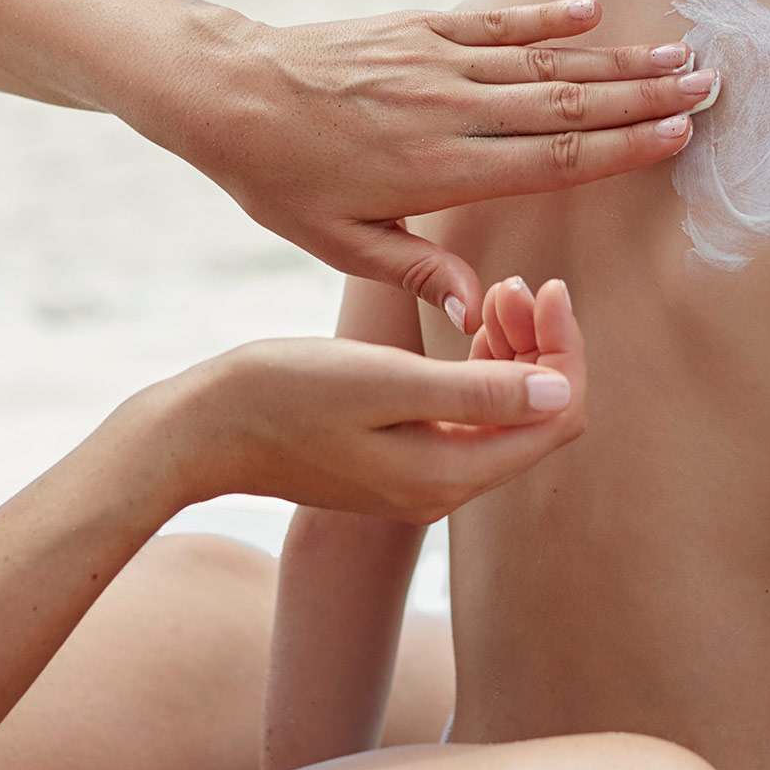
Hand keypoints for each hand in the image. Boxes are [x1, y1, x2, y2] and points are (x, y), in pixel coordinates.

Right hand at [145, 284, 588, 522]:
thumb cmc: (283, 394)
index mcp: (449, 473)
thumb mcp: (384, 381)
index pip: (556, 416)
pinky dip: (478, 367)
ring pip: (505, 413)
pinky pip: (466, 415)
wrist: (203, 430)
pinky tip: (466, 325)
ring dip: (512, 351)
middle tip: (516, 281)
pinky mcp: (397, 458)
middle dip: (543, 346)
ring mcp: (421, 477)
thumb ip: (476, 391)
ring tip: (492, 292)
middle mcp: (445, 488)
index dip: (566, 350)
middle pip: (538, 416)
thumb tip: (560, 391)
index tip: (548, 285)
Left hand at [168, 2, 709, 332]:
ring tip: (677, 52)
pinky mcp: (417, 30)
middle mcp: (450, 112)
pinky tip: (592, 15)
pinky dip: (545, 19)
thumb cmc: (280, 180)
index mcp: (441, 171)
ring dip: (615, 56)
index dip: (622, 148)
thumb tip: (477, 304)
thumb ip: (415, 269)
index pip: (552, 160)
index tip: (678, 138)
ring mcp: (436, 63)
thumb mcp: (339, 243)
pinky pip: (494, 25)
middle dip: (644, 96)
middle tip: (709, 88)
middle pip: (567, 104)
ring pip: (544, 61)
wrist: (227, 93)